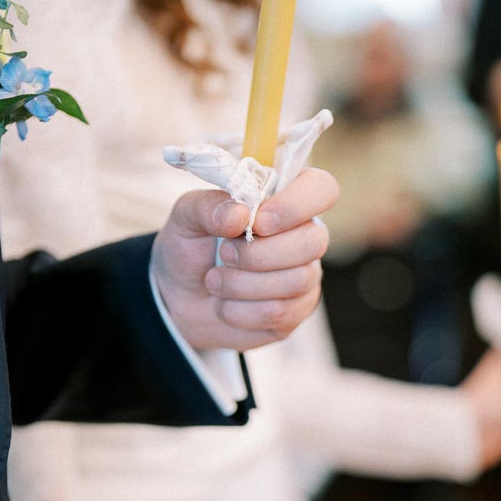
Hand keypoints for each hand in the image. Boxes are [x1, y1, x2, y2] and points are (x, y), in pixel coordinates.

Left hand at [151, 168, 337, 351]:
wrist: (178, 299)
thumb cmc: (190, 249)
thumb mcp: (186, 218)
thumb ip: (208, 207)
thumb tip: (239, 214)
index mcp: (283, 201)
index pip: (321, 188)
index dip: (295, 205)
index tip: (257, 222)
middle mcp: (303, 236)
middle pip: (314, 241)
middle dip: (260, 253)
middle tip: (225, 254)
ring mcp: (304, 276)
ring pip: (296, 280)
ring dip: (242, 284)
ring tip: (214, 281)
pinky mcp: (295, 312)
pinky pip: (278, 312)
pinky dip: (239, 310)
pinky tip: (224, 305)